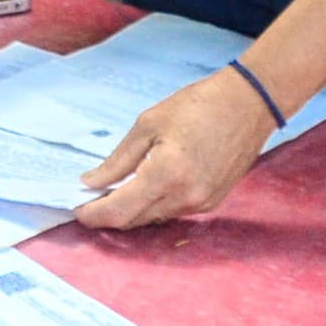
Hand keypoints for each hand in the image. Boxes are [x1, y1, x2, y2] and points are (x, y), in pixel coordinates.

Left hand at [73, 68, 275, 228]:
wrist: (248, 105)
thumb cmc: (198, 106)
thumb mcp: (149, 124)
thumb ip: (119, 160)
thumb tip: (92, 182)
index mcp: (166, 174)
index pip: (121, 210)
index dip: (95, 215)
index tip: (77, 210)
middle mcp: (185, 196)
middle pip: (135, 220)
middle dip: (109, 214)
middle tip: (88, 201)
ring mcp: (201, 203)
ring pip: (154, 218)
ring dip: (131, 211)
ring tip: (112, 193)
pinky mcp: (212, 202)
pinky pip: (173, 212)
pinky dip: (153, 205)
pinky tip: (143, 189)